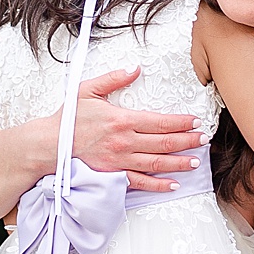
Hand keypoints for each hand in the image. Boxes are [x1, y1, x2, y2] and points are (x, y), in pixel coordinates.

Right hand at [66, 67, 204, 193]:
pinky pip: (140, 182)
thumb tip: (135, 68)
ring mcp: (120, 161)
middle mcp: (125, 142)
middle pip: (164, 143)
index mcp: (122, 120)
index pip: (161, 122)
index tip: (195, 122)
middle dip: (187, 141)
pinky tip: (172, 184)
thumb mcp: (88, 90)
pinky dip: (158, 185)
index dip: (181, 122)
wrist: (50, 144)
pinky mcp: (113, 175)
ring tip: (195, 161)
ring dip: (178, 163)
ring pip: (157, 163)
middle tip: (203, 139)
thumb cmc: (68, 118)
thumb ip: (114, 78)